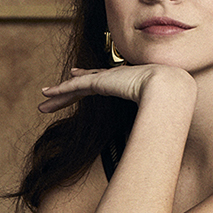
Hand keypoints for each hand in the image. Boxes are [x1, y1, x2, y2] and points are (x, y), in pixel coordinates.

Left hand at [38, 64, 195, 112]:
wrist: (167, 87)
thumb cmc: (169, 100)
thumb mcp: (159, 109)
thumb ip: (156, 120)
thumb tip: (164, 136)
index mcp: (126, 81)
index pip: (101, 81)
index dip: (87, 80)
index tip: (77, 76)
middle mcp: (113, 77)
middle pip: (84, 84)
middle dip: (69, 91)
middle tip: (53, 95)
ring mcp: (105, 79)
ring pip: (75, 86)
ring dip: (58, 94)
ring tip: (43, 97)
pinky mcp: (98, 83)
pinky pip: (74, 87)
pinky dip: (59, 91)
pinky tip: (47, 94)